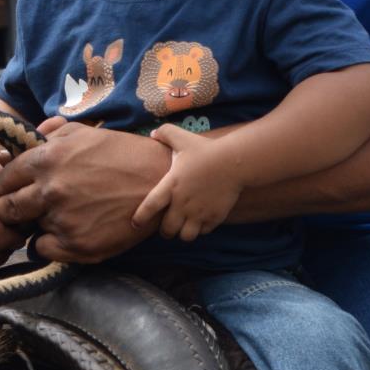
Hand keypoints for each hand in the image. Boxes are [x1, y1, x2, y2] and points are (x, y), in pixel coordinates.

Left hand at [0, 118, 168, 262]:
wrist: (161, 182)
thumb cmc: (122, 154)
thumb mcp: (83, 133)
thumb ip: (46, 137)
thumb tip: (12, 151)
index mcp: (47, 159)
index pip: (4, 179)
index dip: (9, 185)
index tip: (19, 189)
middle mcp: (50, 190)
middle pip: (6, 208)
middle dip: (13, 207)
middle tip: (31, 207)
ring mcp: (63, 219)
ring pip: (26, 229)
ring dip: (36, 223)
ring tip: (60, 215)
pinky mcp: (77, 245)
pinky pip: (42, 250)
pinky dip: (50, 243)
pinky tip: (68, 231)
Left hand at [133, 123, 242, 241]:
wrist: (234, 162)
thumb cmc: (206, 150)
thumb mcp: (183, 137)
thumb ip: (165, 133)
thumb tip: (152, 134)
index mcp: (171, 186)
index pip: (149, 207)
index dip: (140, 218)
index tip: (135, 224)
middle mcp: (183, 204)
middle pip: (167, 230)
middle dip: (165, 231)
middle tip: (167, 227)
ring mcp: (199, 213)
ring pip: (185, 236)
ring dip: (183, 233)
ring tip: (184, 227)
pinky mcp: (214, 218)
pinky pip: (203, 232)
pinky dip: (200, 229)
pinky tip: (201, 221)